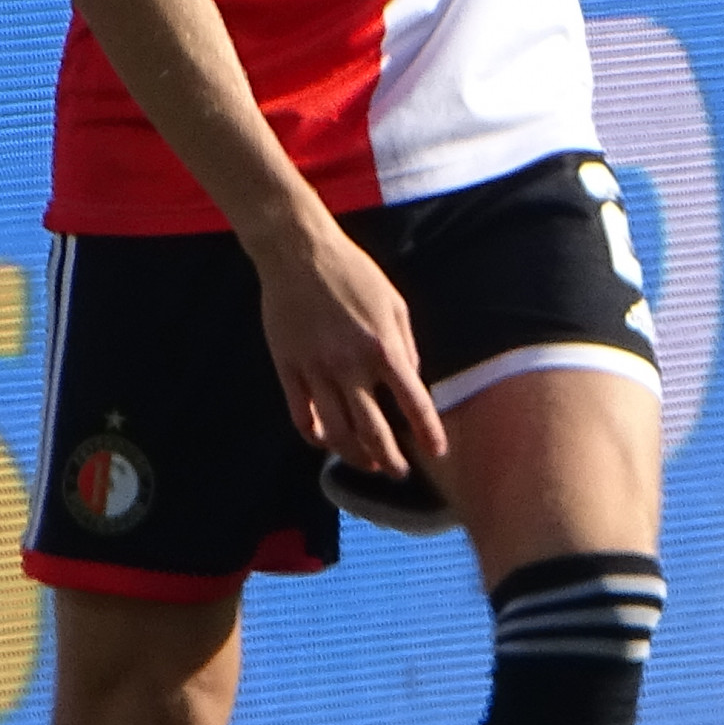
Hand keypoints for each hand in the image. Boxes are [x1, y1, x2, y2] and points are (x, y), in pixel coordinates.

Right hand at [252, 210, 447, 482]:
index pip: (413, 403)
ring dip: (354, 456)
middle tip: (399, 472)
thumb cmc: (353, 274)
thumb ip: (407, 346)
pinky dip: (315, 436)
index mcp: (383, 348)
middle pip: (373, 431)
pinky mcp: (288, 369)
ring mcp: (316, 371)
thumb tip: (413, 381)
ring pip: (336, 433)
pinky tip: (326, 440)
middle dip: (390, 459)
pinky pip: (301, 416)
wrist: (299, 253)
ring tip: (367, 464)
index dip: (427, 434)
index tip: (436, 452)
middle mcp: (350, 366)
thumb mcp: (394, 304)